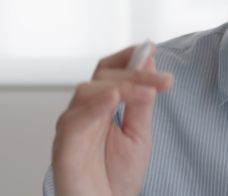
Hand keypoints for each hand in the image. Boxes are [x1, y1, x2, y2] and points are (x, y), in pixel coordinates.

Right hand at [51, 43, 174, 195]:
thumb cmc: (116, 177)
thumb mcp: (140, 134)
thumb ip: (142, 101)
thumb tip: (148, 64)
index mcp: (102, 106)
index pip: (110, 70)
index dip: (129, 57)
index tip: (152, 50)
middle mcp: (85, 112)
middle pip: (102, 77)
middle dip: (135, 74)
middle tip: (163, 80)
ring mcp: (73, 127)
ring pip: (87, 91)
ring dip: (121, 87)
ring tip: (146, 91)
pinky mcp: (64, 146)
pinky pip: (75, 120)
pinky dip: (94, 106)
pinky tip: (113, 98)